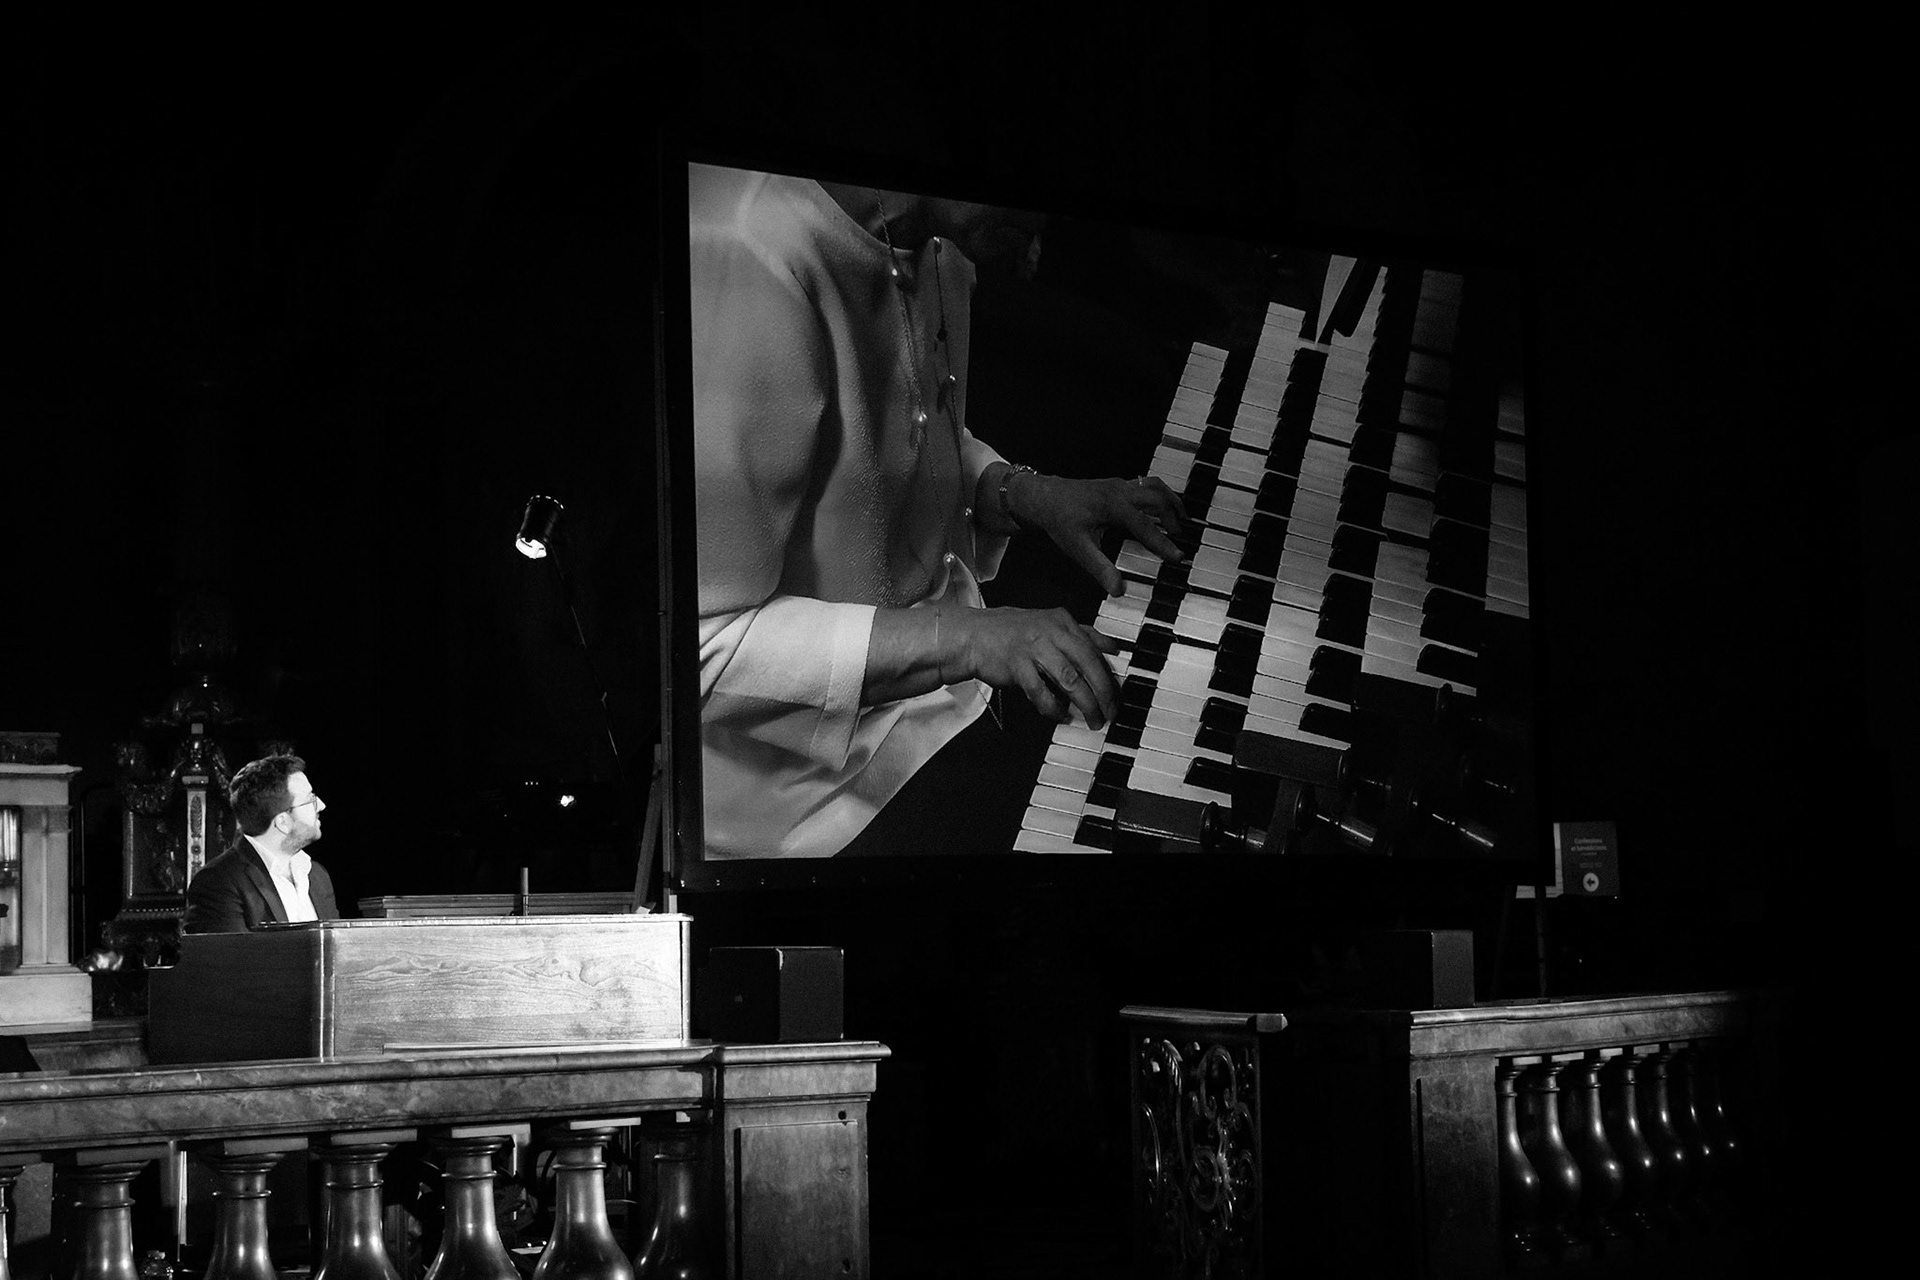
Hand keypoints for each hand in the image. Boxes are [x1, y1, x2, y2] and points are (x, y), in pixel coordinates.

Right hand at [946, 605, 1119, 727]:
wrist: (972, 636)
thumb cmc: (1011, 633)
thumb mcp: (1051, 625)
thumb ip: (1082, 635)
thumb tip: (1112, 647)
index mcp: (1062, 621)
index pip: (1095, 650)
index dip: (1109, 675)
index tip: (1117, 695)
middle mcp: (1051, 631)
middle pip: (1088, 664)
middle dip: (1103, 693)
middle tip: (1110, 712)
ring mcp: (1033, 647)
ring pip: (1069, 679)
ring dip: (1084, 703)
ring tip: (1092, 719)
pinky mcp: (1016, 665)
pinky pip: (1041, 692)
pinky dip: (1053, 707)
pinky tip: (1060, 715)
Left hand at [1013, 472, 1189, 595]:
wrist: (1044, 497)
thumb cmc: (1060, 520)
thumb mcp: (1078, 548)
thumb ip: (1100, 568)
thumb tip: (1117, 589)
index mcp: (1112, 506)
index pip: (1145, 526)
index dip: (1163, 544)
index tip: (1178, 557)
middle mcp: (1120, 491)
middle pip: (1158, 499)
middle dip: (1173, 519)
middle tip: (1180, 540)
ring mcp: (1120, 484)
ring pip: (1156, 488)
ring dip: (1171, 503)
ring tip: (1181, 521)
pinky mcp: (1118, 484)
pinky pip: (1147, 486)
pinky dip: (1160, 497)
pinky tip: (1162, 510)